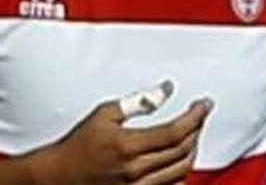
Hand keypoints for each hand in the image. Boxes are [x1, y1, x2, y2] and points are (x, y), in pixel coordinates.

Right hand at [34, 82, 212, 184]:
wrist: (62, 173)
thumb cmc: (79, 145)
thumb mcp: (104, 114)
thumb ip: (137, 102)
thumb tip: (164, 91)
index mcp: (127, 145)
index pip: (174, 131)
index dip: (195, 116)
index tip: (203, 105)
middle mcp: (135, 168)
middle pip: (182, 149)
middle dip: (197, 129)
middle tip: (199, 116)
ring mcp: (139, 184)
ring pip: (182, 169)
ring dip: (193, 150)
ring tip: (193, 135)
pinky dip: (183, 171)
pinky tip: (182, 160)